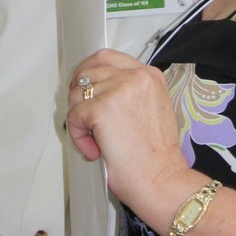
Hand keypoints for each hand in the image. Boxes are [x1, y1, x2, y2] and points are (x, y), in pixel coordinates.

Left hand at [67, 50, 190, 224]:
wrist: (161, 178)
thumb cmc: (157, 156)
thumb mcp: (152, 108)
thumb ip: (130, 93)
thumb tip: (98, 92)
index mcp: (149, 75)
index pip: (107, 57)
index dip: (90, 72)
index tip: (85, 90)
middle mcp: (136, 76)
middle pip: (88, 72)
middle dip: (79, 94)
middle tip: (82, 117)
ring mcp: (119, 90)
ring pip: (77, 94)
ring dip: (80, 119)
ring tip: (95, 141)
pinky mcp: (102, 108)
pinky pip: (74, 116)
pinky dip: (78, 136)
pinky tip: (93, 150)